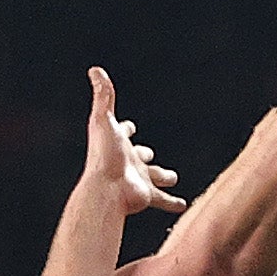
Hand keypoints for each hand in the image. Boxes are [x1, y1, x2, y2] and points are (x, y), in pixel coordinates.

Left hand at [77, 66, 186, 222]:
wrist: (107, 189)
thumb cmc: (104, 155)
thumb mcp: (104, 119)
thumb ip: (103, 95)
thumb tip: (95, 70)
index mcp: (117, 143)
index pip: (121, 132)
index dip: (124, 128)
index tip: (128, 126)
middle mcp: (127, 162)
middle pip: (138, 156)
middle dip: (143, 154)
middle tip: (148, 153)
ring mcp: (137, 179)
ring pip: (154, 177)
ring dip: (163, 176)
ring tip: (171, 177)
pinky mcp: (146, 195)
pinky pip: (162, 199)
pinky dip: (172, 202)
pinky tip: (181, 205)